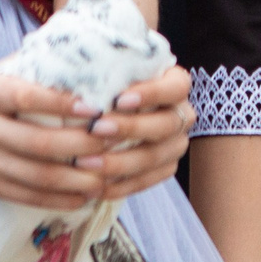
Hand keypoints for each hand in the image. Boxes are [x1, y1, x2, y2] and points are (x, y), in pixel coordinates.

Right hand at [0, 64, 193, 208]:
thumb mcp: (3, 70)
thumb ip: (40, 65)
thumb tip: (93, 56)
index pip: (25, 98)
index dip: (61, 105)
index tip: (96, 108)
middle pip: (36, 142)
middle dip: (80, 145)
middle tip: (113, 142)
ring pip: (34, 175)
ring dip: (75, 179)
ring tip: (106, 175)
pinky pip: (25, 196)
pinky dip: (57, 199)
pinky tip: (84, 197)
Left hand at [80, 64, 194, 199]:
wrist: (109, 115)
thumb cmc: (107, 87)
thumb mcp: (110, 75)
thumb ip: (104, 75)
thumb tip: (79, 77)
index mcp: (176, 85)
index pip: (175, 88)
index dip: (152, 94)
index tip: (119, 99)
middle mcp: (182, 115)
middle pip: (166, 124)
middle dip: (130, 128)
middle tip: (95, 129)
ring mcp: (176, 143)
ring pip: (155, 156)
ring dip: (119, 161)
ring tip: (85, 162)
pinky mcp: (166, 167)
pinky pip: (147, 180)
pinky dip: (120, 185)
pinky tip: (94, 186)